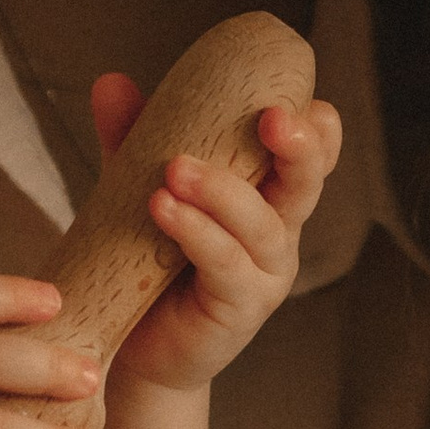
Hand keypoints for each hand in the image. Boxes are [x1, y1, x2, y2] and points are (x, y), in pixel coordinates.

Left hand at [87, 75, 341, 395]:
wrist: (133, 347)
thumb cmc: (148, 261)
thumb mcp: (140, 188)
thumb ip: (133, 139)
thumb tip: (111, 82)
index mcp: (269, 196)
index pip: (312, 156)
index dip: (317, 128)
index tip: (296, 100)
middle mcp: (278, 233)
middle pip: (307, 184)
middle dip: (298, 148)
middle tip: (272, 117)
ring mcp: (264, 274)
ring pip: (263, 225)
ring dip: (223, 191)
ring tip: (176, 170)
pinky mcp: (239, 309)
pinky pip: (226, 265)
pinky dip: (197, 233)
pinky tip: (164, 209)